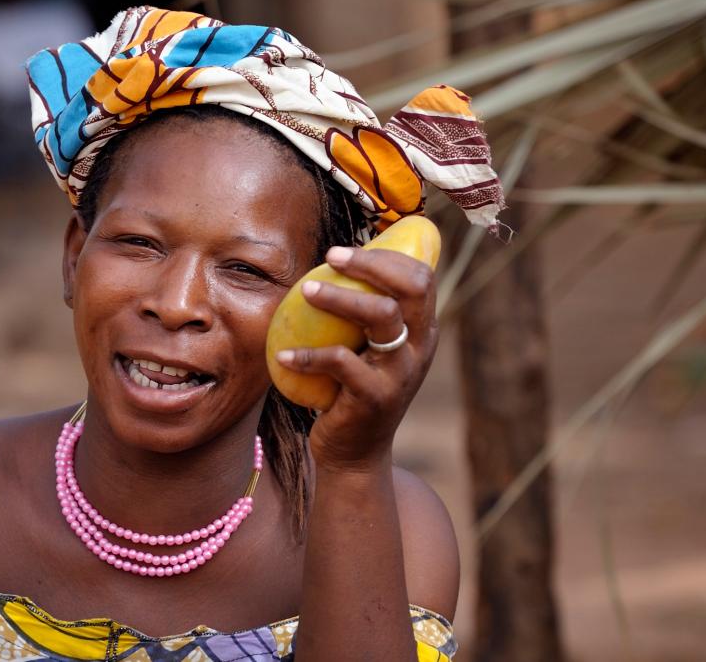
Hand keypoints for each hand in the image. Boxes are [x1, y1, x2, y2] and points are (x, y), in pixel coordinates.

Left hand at [274, 245, 438, 472]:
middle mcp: (420, 348)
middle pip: (411, 288)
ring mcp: (402, 373)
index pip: (421, 277)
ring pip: (381, 316)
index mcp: (422, 331)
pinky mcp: (376, 397)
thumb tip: (325, 268)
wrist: (355, 453)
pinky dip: (308, 356)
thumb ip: (359, 316)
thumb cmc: (351, 390)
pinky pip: (341, 363)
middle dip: (371, 264)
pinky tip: (282, 355)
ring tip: (306, 290)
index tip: (343, 251)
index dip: (387, 256)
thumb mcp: (365, 350)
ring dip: (340, 297)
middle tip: (330, 256)